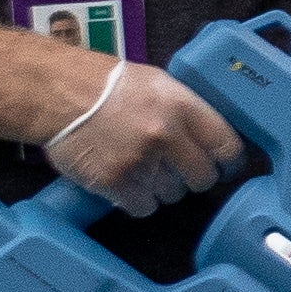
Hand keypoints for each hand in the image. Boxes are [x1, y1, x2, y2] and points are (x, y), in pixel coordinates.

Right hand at [42, 59, 247, 216]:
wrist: (60, 93)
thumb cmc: (107, 84)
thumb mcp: (159, 84)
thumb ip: (186, 110)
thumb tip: (208, 135)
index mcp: (183, 107)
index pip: (226, 144)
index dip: (230, 160)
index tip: (227, 166)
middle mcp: (167, 136)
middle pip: (202, 177)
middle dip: (195, 177)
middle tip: (181, 171)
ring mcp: (141, 162)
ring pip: (173, 194)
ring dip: (163, 188)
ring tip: (145, 171)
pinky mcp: (115, 183)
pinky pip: (143, 207)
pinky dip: (138, 201)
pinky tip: (129, 184)